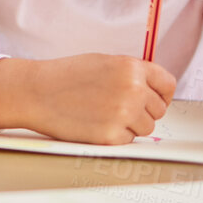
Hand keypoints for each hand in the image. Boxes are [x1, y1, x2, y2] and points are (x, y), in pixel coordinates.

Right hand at [0, 54, 175, 144]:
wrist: (35, 92)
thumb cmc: (64, 76)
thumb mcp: (103, 62)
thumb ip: (131, 74)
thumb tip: (153, 90)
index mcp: (131, 67)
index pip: (167, 84)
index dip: (161, 94)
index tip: (155, 98)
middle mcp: (132, 90)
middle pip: (158, 110)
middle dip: (142, 110)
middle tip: (118, 107)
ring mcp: (123, 114)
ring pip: (145, 128)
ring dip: (130, 125)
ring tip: (103, 114)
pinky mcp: (111, 136)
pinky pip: (127, 141)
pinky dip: (115, 136)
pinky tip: (95, 123)